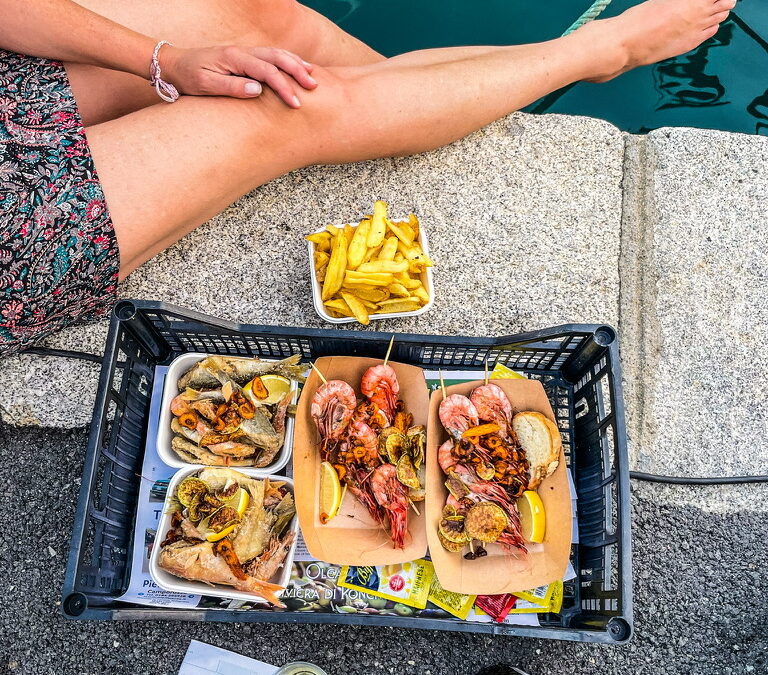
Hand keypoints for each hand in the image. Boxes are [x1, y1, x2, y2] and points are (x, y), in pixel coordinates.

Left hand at [161, 45, 316, 107]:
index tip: (295, 103)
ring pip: (276, 54)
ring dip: (295, 64)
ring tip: (313, 75)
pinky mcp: (244, 58)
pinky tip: (297, 68)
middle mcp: (242, 52)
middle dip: (297, 72)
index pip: (266, 71)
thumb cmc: (189, 77)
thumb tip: (257, 90)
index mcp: (234, 58)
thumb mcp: (206, 85)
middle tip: (313, 87)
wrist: (174, 65)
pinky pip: (270, 57)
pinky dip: (286, 61)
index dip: (283, 87)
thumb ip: (232, 87)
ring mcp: (244, 53)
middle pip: (277, 57)